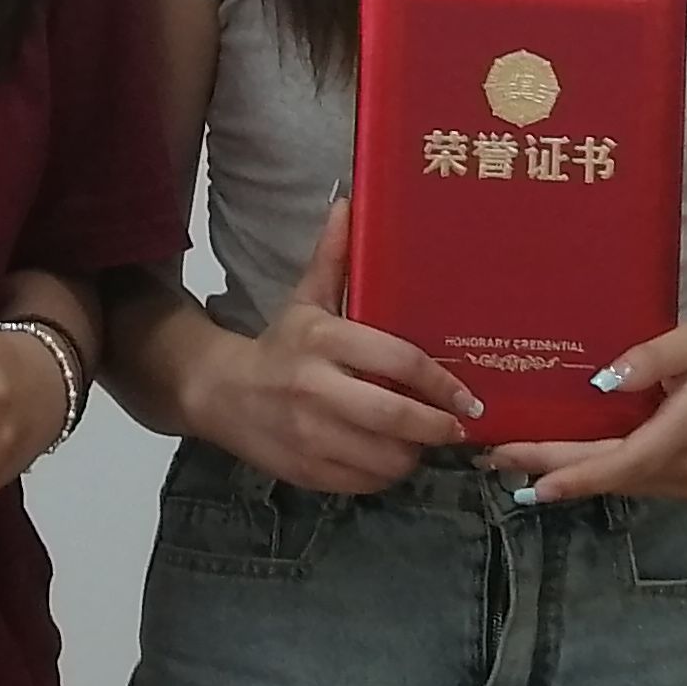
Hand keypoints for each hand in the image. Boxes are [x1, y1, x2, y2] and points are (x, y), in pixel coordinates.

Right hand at [188, 231, 468, 495]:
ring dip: (414, 453)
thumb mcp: (305, 299)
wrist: (219, 393)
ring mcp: (309, 434)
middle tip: (459, 426)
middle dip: (437, 426)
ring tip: (425, 441)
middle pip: (395, 417)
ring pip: (384, 457)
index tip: (467, 395)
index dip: (441, 381)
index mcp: (323, 339)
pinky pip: (363, 482)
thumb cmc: (279, 344)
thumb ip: (334, 258)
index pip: (398, 360)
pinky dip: (385, 474)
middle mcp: (316, 389)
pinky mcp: (306, 470)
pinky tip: (391, 457)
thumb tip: (350, 203)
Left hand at [484, 304, 686, 505]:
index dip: (579, 474)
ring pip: (624, 482)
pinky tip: (565, 463)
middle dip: (554, 471)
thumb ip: (654, 357)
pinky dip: (600, 472)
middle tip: (497, 461)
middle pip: (614, 476)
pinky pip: (638, 480)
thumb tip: (604, 380)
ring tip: (517, 462)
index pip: (626, 461)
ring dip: (572, 474)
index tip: (535, 482)